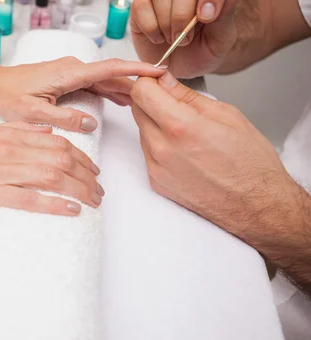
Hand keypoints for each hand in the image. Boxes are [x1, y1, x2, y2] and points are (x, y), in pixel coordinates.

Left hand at [0, 57, 164, 132]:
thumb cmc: (10, 97)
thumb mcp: (34, 113)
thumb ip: (64, 118)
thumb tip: (90, 123)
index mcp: (68, 74)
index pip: (110, 69)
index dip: (136, 71)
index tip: (158, 72)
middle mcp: (72, 69)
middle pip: (112, 75)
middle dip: (136, 83)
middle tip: (159, 95)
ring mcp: (71, 72)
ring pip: (104, 79)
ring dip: (124, 88)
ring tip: (146, 100)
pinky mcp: (67, 78)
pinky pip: (95, 83)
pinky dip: (110, 91)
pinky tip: (122, 101)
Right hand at [0, 122, 102, 215]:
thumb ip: (17, 130)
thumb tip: (46, 132)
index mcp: (9, 134)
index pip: (57, 142)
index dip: (81, 156)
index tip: (93, 169)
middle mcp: (9, 150)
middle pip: (61, 160)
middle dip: (87, 175)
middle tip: (100, 190)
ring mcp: (0, 172)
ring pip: (51, 177)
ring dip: (79, 190)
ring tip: (94, 201)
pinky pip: (29, 199)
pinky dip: (54, 204)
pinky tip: (72, 210)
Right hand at [130, 0, 237, 77]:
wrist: (177, 68)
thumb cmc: (200, 52)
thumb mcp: (220, 40)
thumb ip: (224, 16)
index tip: (206, 18)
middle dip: (182, 16)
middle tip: (186, 39)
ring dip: (166, 23)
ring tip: (171, 39)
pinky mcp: (141, 6)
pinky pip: (141, 7)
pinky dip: (150, 27)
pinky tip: (157, 37)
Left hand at [130, 72, 303, 238]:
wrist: (256, 205)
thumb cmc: (250, 162)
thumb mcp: (226, 115)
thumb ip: (187, 96)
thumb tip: (164, 80)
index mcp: (181, 126)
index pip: (141, 91)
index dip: (149, 81)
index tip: (160, 81)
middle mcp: (162, 148)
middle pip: (137, 109)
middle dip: (152, 100)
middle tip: (176, 103)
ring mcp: (156, 168)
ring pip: (141, 130)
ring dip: (156, 123)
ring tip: (186, 131)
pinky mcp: (155, 182)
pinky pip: (147, 152)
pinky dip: (159, 144)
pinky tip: (184, 150)